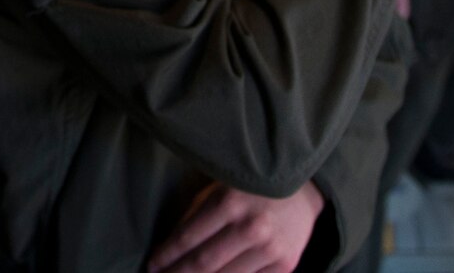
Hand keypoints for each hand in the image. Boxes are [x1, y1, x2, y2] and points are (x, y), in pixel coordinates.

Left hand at [147, 181, 324, 272]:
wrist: (302, 191)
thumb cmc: (250, 188)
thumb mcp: (218, 190)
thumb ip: (196, 217)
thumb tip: (169, 249)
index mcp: (230, 203)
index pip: (188, 238)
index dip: (166, 257)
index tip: (152, 266)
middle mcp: (251, 228)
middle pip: (204, 264)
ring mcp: (271, 250)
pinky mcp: (285, 266)